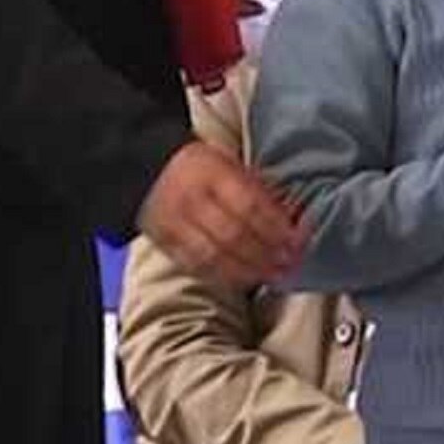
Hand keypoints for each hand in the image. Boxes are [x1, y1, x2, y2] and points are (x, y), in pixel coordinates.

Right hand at [138, 141, 305, 287]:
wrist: (147, 168)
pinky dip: (223, 277)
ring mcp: (174, 225)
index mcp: (212, 174)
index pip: (248, 205)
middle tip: (291, 264)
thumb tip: (290, 219)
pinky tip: (245, 280)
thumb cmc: (201, 165)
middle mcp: (192, 200)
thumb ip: (256, 189)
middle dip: (266, 253)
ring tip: (273, 276)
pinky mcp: (164, 244)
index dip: (275, 226)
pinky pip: (196, 266)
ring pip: (214, 256)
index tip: (297, 240)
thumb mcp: (230, 163)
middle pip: (233, 235)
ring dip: (248, 270)